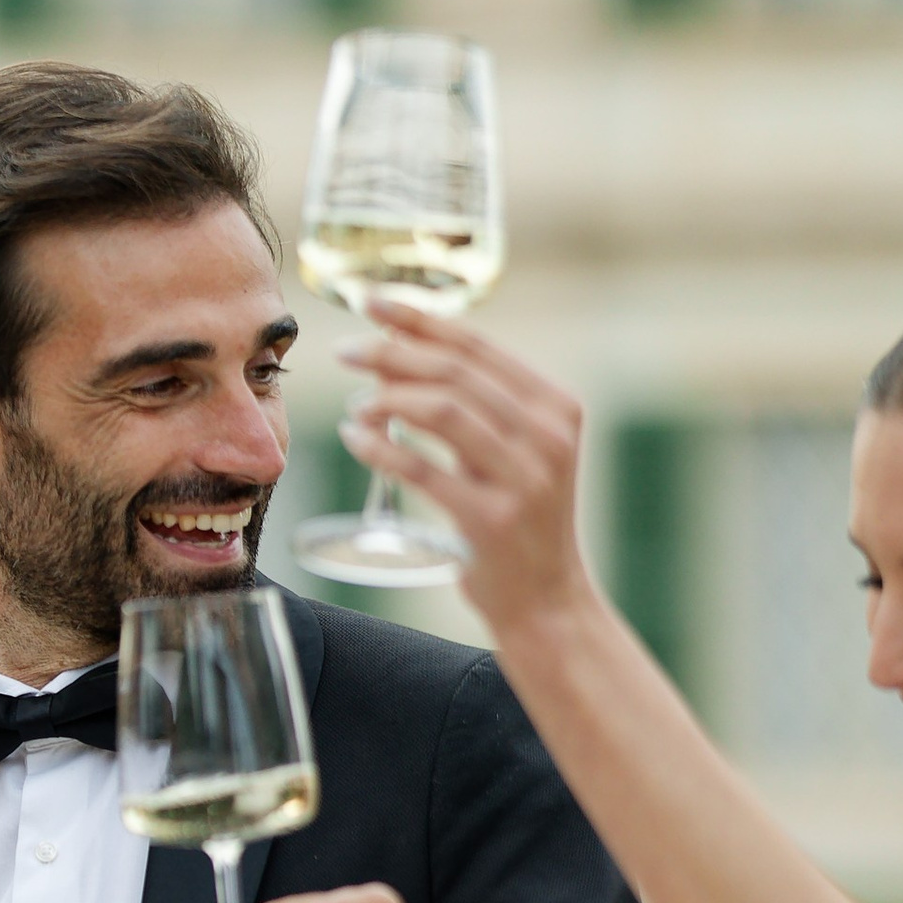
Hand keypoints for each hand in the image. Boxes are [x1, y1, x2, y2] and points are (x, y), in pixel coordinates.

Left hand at [338, 308, 600, 640]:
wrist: (547, 600)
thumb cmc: (519, 523)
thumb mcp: (516, 453)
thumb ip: (474, 407)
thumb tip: (393, 356)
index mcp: (557, 407)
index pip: (478, 346)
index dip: (420, 318)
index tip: (373, 302)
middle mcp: (547, 436)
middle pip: (455, 372)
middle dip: (392, 352)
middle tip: (346, 350)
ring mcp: (523, 479)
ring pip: (442, 411)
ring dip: (386, 398)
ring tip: (355, 403)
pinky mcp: (491, 521)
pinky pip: (422, 471)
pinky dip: (381, 449)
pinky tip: (355, 438)